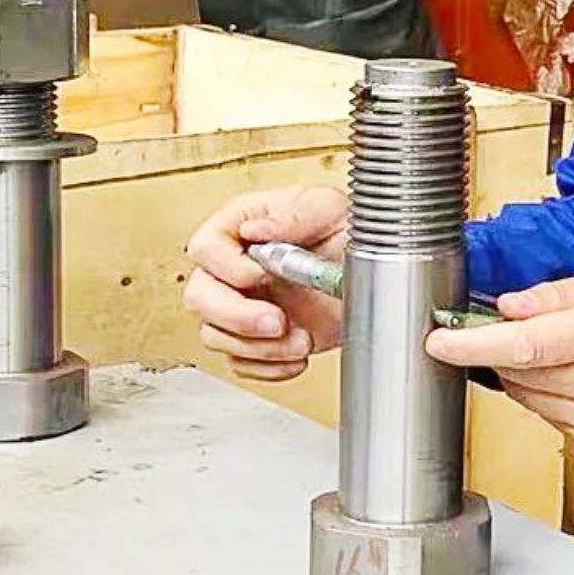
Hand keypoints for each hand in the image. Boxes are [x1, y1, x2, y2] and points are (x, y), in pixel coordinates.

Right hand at [183, 187, 347, 381]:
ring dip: (259, 346)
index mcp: (241, 227)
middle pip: (199, 297)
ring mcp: (242, 305)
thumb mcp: (328, 208)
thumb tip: (254, 228)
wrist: (373, 272)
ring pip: (216, 335)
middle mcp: (234, 267)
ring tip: (301, 339)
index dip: (227, 266)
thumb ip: (292, 213)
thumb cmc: (346, 231)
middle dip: (237, 316)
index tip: (261, 275)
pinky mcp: (256, 338)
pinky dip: (269, 366)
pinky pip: (241, 363)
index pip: (205, 247)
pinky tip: (296, 355)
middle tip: (277, 321)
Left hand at [425, 266, 573, 450]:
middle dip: (495, 349)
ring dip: (517, 370)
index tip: (439, 339)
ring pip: (526, 396)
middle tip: (496, 325)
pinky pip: (545, 413)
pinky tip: (568, 372)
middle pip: (520, 372)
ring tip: (548, 345)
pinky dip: (540, 390)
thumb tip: (505, 308)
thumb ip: (555, 295)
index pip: (527, 345)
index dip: (474, 344)